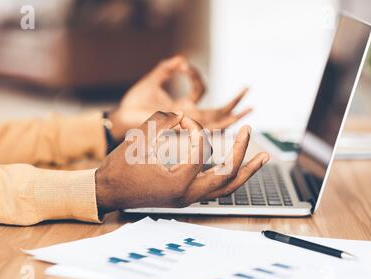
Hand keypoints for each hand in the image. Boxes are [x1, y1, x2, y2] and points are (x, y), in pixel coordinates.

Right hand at [95, 111, 268, 212]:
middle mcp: (188, 195)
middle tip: (247, 131)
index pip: (200, 151)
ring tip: (263, 157)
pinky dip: (230, 176)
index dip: (195, 129)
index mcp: (177, 183)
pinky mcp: (187, 196)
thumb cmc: (119, 169)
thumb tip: (183, 114)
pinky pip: (216, 188)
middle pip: (227, 175)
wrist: (107, 193)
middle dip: (241, 152)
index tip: (185, 119)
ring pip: (227, 188)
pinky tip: (239, 165)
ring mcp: (189, 198)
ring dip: (246, 171)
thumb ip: (162, 122)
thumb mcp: (138, 140)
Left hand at [108, 55, 252, 141]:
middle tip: (248, 89)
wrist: (121, 120)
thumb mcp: (152, 82)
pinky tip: (235, 116)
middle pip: (217, 111)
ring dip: (234, 111)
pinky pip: (208, 126)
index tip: (181, 64)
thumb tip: (181, 58)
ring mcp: (188, 125)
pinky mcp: (184, 129)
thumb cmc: (133, 104)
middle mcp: (188, 118)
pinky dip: (223, 120)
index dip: (194, 75)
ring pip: (218, 119)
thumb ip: (166, 69)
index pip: (200, 91)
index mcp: (182, 107)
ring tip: (249, 103)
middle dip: (233, 101)